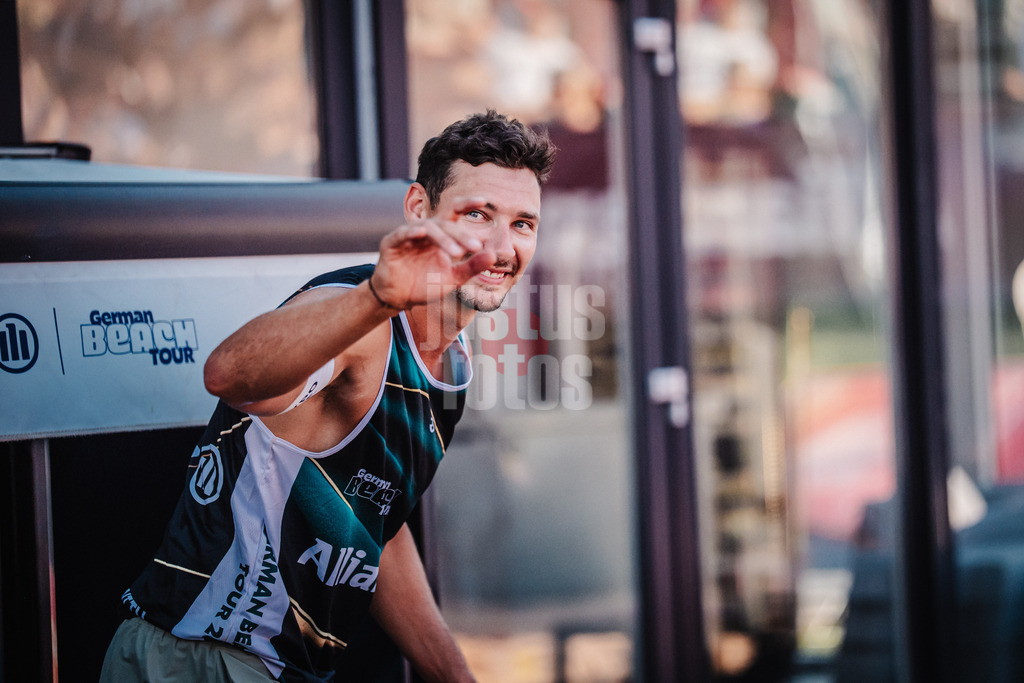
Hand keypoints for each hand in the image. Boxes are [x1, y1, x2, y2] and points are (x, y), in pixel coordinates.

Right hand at [370, 198, 496, 309]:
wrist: (399, 298)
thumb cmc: (425, 284)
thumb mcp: (453, 277)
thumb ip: (472, 266)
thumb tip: (494, 255)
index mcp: (441, 234)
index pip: (454, 214)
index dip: (467, 204)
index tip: (483, 200)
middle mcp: (425, 230)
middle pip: (445, 224)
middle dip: (461, 235)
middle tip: (476, 247)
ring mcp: (408, 235)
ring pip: (428, 229)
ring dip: (444, 239)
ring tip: (457, 252)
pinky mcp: (391, 243)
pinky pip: (402, 234)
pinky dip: (412, 232)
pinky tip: (422, 232)